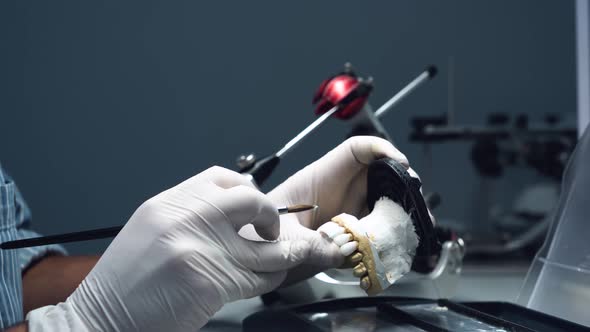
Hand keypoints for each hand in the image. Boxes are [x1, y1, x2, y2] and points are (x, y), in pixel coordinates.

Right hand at [27, 166, 309, 331]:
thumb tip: (232, 216)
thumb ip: (189, 216)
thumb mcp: (151, 231)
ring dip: (284, 251)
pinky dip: (271, 278)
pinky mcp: (210, 281)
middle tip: (272, 229)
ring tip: (291, 254)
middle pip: (250, 200)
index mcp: (169, 202)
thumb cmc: (125, 284)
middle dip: (271, 214)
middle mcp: (185, 217)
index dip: (247, 190)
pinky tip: (271, 278)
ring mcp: (199, 248)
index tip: (254, 205)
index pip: (221, 178)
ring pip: (263, 245)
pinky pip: (257, 277)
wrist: (99, 320)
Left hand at [241, 136, 411, 282]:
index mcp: (321, 178)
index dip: (381, 149)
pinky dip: (390, 236)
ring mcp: (345, 210)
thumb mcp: (284, 239)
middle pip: (378, 176)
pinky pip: (375, 228)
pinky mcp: (348, 231)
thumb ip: (313, 244)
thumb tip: (341, 252)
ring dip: (401, 213)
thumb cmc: (258, 235)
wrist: (252, 255)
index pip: (356, 150)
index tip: (401, 163)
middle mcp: (338, 191)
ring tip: (417, 228)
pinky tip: (401, 245)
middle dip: (401, 185)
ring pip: (381, 203)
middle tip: (417, 202)